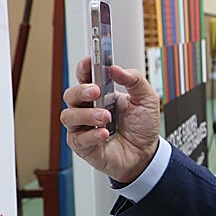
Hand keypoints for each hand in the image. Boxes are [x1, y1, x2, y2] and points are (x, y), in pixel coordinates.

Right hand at [60, 57, 160, 183]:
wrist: (146, 153)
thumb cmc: (142, 126)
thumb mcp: (147, 99)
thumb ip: (134, 80)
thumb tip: (116, 69)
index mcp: (101, 94)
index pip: (85, 76)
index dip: (84, 68)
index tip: (89, 61)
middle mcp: (89, 108)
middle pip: (71, 94)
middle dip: (81, 90)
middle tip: (95, 91)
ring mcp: (84, 127)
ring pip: (69, 116)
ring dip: (87, 114)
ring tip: (106, 117)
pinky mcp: (84, 146)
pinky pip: (78, 139)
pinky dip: (91, 135)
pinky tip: (105, 133)